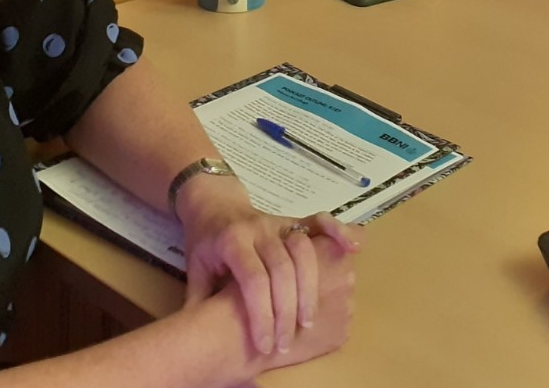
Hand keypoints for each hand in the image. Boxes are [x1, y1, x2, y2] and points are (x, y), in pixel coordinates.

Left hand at [178, 177, 361, 355]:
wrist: (212, 202)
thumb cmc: (205, 243)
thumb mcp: (194, 270)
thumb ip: (199, 301)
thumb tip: (201, 335)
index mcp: (232, 241)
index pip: (253, 280)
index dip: (261, 314)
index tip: (264, 345)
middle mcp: (258, 229)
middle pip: (282, 269)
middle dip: (287, 310)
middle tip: (286, 342)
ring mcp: (278, 222)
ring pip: (303, 251)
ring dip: (310, 287)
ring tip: (309, 320)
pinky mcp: (293, 219)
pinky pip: (320, 221)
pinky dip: (339, 231)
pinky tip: (355, 248)